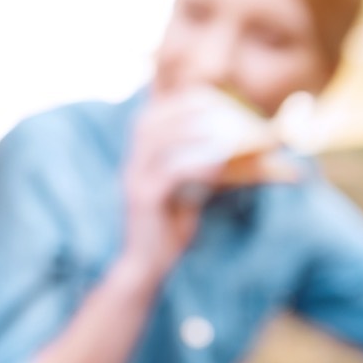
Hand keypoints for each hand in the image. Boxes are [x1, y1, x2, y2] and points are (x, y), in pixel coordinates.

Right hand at [121, 92, 224, 280]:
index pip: (148, 120)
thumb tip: (231, 155)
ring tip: (218, 128)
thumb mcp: (187, 195)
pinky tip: (216, 163)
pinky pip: (168, 174)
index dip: (173, 103)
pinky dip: (193, 164)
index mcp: (138, 162)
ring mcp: (134, 182)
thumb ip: (199, 172)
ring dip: (188, 131)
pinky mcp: (143, 200)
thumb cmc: (168, 230)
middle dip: (179, 109)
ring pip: (156, 143)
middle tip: (213, 104)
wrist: (146, 267)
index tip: (204, 95)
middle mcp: (131, 167)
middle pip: (147, 123)